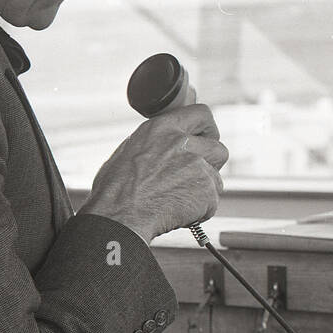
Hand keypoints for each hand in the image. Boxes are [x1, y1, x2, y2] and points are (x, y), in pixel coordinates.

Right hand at [83, 87, 226, 243]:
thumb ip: (153, 146)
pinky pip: (212, 203)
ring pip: (216, 179)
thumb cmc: (113, 193)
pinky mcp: (205, 189)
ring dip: (203, 192)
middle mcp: (181, 142)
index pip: (201, 114)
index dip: (208, 130)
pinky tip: (177, 215)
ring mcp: (196, 165)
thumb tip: (161, 150)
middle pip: (218, 149)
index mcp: (161, 128)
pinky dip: (199, 212)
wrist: (118, 219)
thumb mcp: (127, 154)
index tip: (207, 140)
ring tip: (178, 202)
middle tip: (195, 180)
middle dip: (211, 166)